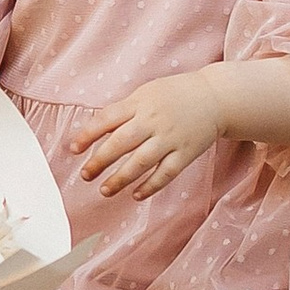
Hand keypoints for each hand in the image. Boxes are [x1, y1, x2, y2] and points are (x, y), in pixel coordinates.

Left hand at [73, 67, 225, 201]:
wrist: (215, 97)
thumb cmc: (174, 96)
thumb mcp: (146, 94)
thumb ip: (123, 111)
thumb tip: (95, 131)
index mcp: (140, 103)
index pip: (108, 119)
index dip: (88, 135)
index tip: (73, 150)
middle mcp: (153, 121)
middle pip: (121, 142)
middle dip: (100, 160)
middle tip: (85, 175)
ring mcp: (171, 138)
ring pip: (142, 161)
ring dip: (121, 178)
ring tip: (104, 190)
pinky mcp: (186, 153)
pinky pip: (166, 173)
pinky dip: (150, 186)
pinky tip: (136, 195)